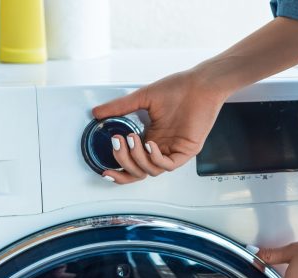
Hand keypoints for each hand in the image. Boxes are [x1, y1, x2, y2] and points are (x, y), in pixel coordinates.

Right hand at [92, 69, 226, 183]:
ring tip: (132, 139)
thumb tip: (97, 112)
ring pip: (151, 170)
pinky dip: (156, 158)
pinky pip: (168, 165)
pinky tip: (150, 145)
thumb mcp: (142, 99)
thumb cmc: (177, 89)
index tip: (105, 170)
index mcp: (150, 140)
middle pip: (138, 172)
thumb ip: (119, 107)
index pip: (132, 165)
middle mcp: (160, 148)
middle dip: (124, 161)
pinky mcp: (186, 152)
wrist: (200, 84)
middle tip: (118, 143)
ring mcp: (173, 151)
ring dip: (138, 158)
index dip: (119, 171)